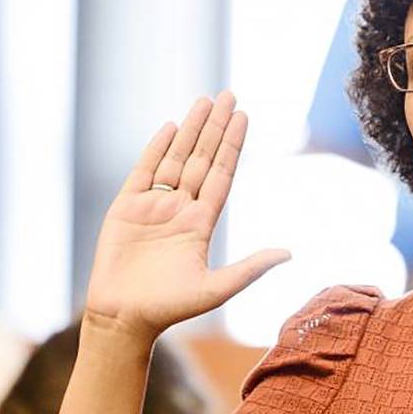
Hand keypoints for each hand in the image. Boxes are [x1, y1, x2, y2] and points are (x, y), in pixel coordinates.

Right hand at [85, 91, 290, 342]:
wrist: (123, 318)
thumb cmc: (170, 309)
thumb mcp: (217, 288)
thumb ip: (251, 268)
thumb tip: (289, 253)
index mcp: (201, 223)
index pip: (221, 175)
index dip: (232, 146)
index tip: (244, 118)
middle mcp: (180, 209)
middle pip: (201, 158)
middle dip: (216, 127)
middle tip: (229, 95)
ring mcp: (153, 206)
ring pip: (175, 158)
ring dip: (191, 129)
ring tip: (205, 100)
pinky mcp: (126, 207)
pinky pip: (144, 170)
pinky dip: (156, 148)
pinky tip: (171, 127)